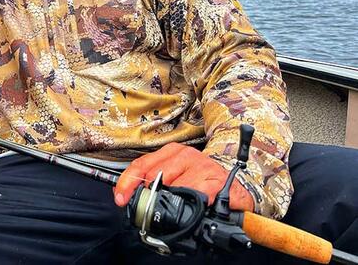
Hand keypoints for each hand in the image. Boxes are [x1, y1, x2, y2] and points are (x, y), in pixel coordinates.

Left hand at [113, 142, 254, 211]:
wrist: (239, 182)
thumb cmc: (204, 180)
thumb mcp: (178, 175)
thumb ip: (157, 183)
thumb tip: (134, 196)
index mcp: (172, 152)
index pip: (142, 164)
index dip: (127, 182)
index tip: (121, 198)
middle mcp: (186, 155)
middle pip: (155, 177)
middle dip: (151, 197)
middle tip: (152, 209)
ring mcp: (202, 166)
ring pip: (175, 189)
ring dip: (175, 203)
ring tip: (182, 206)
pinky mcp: (218, 180)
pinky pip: (198, 197)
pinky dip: (195, 206)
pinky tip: (199, 207)